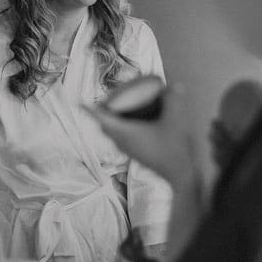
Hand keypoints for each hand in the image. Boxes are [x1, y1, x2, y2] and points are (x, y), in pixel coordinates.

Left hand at [85, 84, 199, 188]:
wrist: (181, 177)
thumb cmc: (175, 148)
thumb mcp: (177, 120)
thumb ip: (175, 99)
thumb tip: (174, 84)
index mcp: (124, 133)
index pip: (100, 118)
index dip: (89, 109)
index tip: (80, 102)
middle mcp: (122, 143)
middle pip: (104, 125)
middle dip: (102, 112)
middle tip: (108, 99)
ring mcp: (129, 151)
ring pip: (112, 134)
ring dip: (111, 121)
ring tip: (119, 108)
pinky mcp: (136, 156)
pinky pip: (121, 140)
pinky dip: (121, 129)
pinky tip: (135, 123)